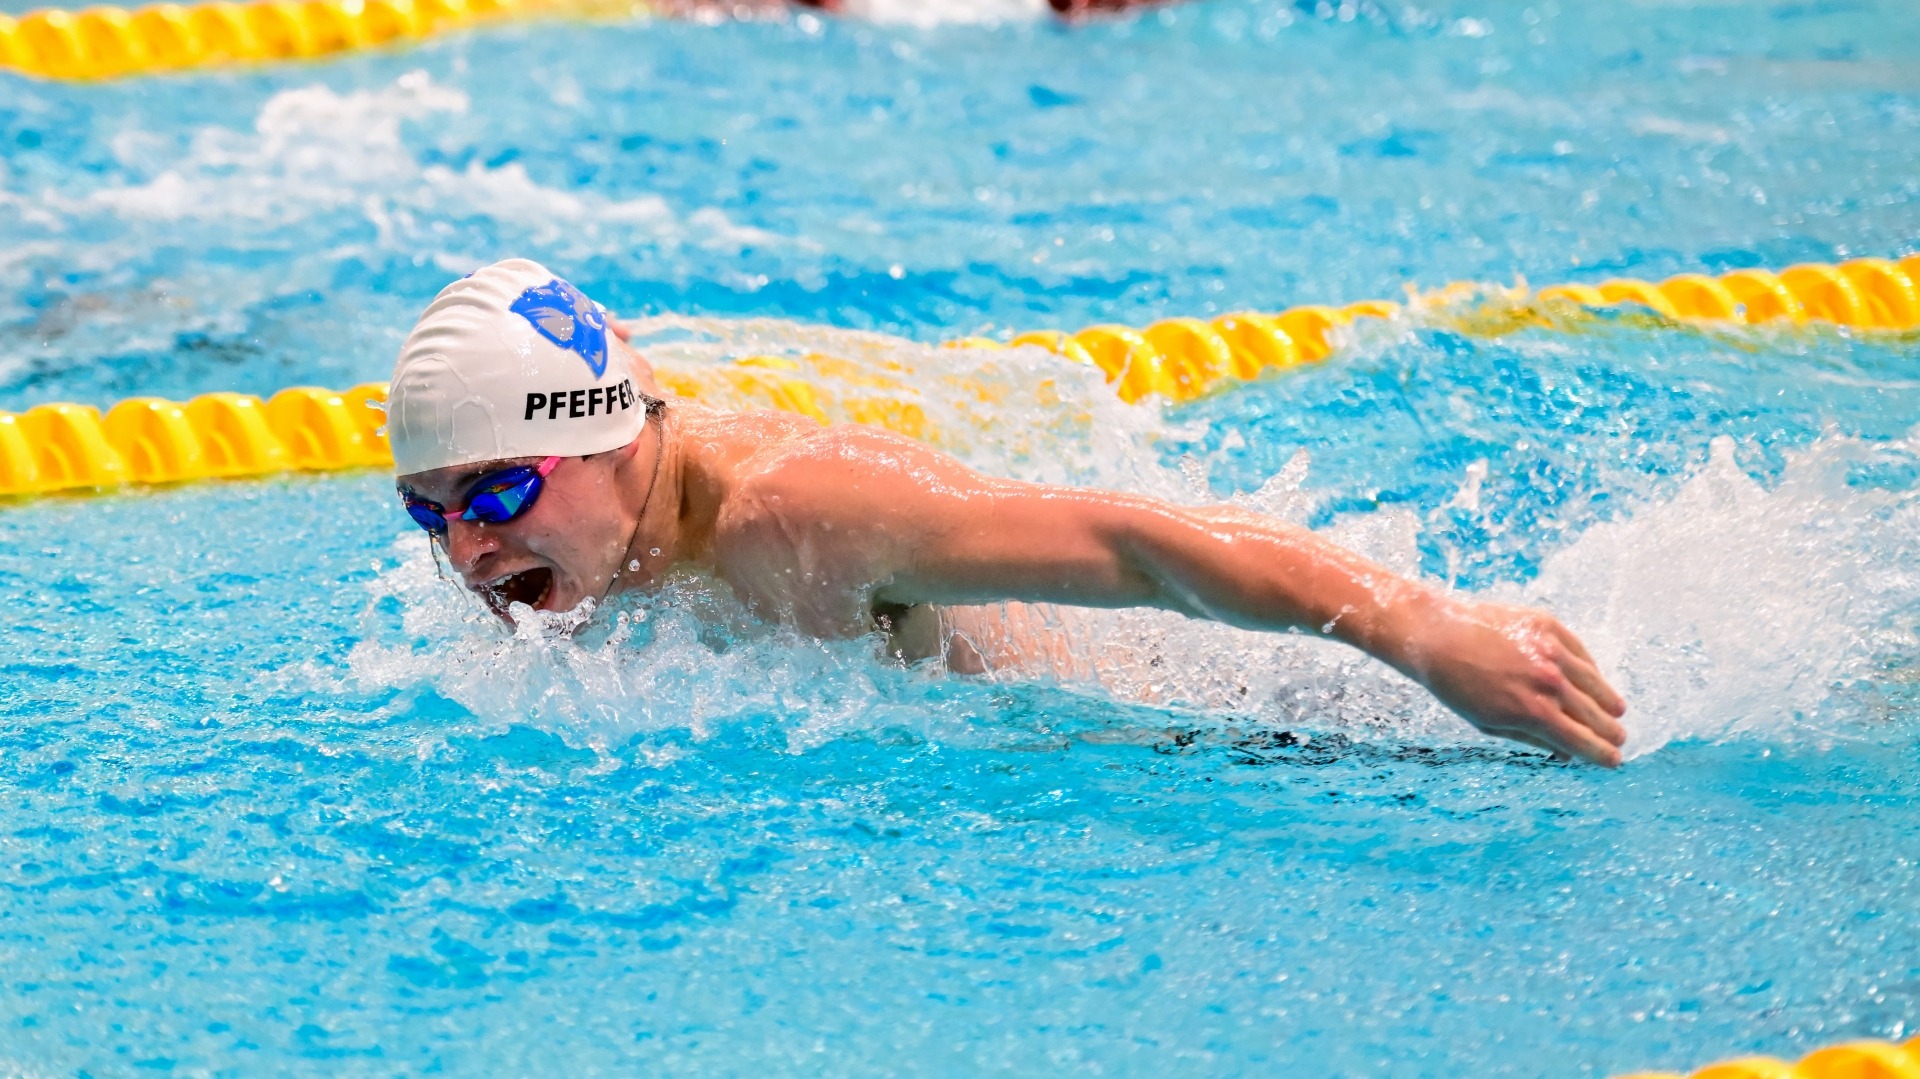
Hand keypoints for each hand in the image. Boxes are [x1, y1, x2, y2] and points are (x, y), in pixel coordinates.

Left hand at [1399, 598, 1627, 765]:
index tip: (1614, 760)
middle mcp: (1548, 682)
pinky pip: (1579, 651)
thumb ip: (1533, 739)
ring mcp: (1551, 651)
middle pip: (1595, 714)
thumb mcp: (1491, 724)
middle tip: (1619, 739)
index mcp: (1534, 713)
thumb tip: (1568, 754)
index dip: (1602, 754)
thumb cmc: (1458, 687)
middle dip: (1610, 731)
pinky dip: (1589, 669)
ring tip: (1616, 711)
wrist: (1437, 637)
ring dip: (1608, 700)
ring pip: (1594, 681)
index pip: (1582, 741)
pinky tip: (1594, 679)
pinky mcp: (1547, 625)